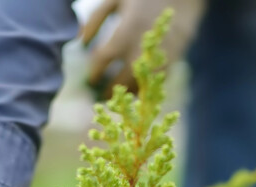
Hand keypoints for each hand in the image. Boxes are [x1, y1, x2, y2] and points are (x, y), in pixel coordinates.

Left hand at [82, 0, 204, 95]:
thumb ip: (96, 19)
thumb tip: (81, 41)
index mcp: (126, 30)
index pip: (103, 59)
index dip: (94, 73)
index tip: (90, 81)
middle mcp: (142, 47)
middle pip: (122, 79)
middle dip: (110, 91)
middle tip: (102, 98)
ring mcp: (160, 55)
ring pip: (141, 85)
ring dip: (129, 93)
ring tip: (119, 98)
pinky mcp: (174, 59)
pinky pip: (158, 82)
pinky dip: (148, 88)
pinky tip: (138, 90)